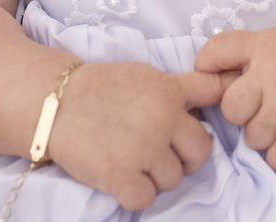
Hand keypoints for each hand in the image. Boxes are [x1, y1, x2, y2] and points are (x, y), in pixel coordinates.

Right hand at [45, 61, 225, 209]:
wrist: (54, 103)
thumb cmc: (101, 88)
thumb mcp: (146, 76)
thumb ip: (183, 88)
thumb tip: (221, 91)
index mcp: (169, 92)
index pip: (211, 104)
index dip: (199, 126)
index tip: (185, 132)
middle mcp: (162, 120)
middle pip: (199, 155)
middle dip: (182, 159)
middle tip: (158, 154)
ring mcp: (143, 149)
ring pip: (173, 180)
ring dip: (155, 176)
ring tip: (131, 160)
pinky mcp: (121, 175)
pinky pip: (146, 198)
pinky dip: (134, 193)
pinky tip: (120, 177)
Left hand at [194, 27, 275, 171]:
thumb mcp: (274, 40)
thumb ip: (236, 50)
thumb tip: (198, 70)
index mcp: (263, 47)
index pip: (213, 56)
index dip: (212, 73)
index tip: (231, 80)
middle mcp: (272, 76)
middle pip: (230, 109)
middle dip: (245, 112)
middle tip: (268, 104)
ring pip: (252, 138)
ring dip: (267, 134)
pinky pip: (274, 159)